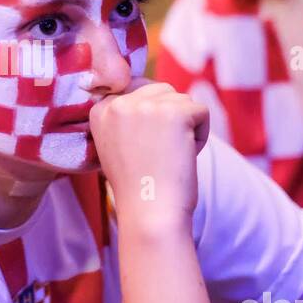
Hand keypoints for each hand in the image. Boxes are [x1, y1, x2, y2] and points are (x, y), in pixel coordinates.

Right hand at [89, 79, 208, 229]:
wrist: (149, 213)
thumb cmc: (137, 186)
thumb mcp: (114, 145)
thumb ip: (125, 117)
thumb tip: (152, 90)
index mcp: (100, 110)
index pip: (137, 90)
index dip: (150, 118)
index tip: (143, 148)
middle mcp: (119, 103)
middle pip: (161, 91)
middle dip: (169, 119)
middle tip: (158, 153)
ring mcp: (146, 105)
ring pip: (183, 100)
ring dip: (185, 128)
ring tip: (169, 156)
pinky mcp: (174, 112)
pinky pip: (201, 111)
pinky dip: (201, 136)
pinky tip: (183, 156)